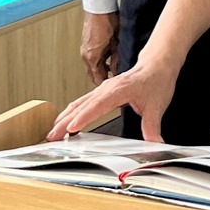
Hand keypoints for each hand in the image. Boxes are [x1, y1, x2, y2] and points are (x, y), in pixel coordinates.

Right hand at [50, 55, 177, 141]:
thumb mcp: (157, 106)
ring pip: (78, 104)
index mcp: (119, 90)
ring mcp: (102, 90)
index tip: (72, 128)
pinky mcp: (101, 93)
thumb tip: (154, 143)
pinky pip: (82, 103)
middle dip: (65, 122)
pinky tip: (65, 123)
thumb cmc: (155, 81)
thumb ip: (152, 126)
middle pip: (81, 106)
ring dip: (64, 118)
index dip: (84, 118)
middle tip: (52, 136)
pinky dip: (71, 113)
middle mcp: (106, 89)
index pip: (97, 105)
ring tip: (52, 132)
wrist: (156, 65)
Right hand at [80, 10, 118, 84]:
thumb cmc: (108, 22)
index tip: (115, 85)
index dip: (107, 85)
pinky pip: (92, 57)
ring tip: (113, 69)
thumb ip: (116, 60)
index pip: (98, 79)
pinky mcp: (86, 44)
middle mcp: (86, 55)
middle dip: (103, 78)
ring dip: (101, 69)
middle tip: (115, 80)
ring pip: (93, 66)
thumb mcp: (116, 45)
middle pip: (93, 74)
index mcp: (92, 58)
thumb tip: (118, 71)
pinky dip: (99, 61)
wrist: (100, 8)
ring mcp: (85, 49)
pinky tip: (109, 58)